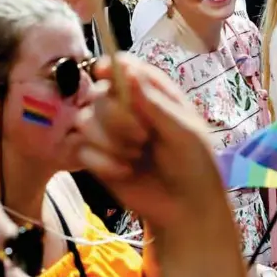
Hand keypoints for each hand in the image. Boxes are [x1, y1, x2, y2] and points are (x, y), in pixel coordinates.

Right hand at [75, 54, 224, 233]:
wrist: (187, 211)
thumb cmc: (194, 165)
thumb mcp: (184, 132)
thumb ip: (155, 103)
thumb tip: (128, 71)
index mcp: (147, 92)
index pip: (120, 66)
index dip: (110, 67)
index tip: (105, 74)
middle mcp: (122, 107)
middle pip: (98, 94)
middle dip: (117, 119)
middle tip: (143, 139)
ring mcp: (105, 132)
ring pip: (85, 121)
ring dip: (111, 142)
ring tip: (136, 157)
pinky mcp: (94, 157)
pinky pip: (81, 149)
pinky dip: (103, 162)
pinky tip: (125, 172)